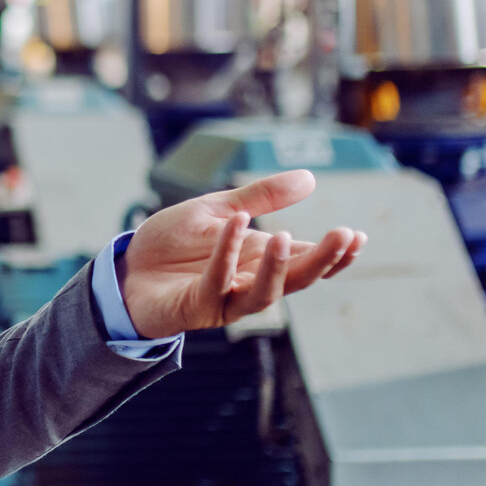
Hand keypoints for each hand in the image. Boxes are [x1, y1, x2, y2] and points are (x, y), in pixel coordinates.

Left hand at [118, 169, 368, 339]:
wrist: (125, 267)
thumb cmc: (172, 243)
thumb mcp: (216, 209)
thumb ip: (260, 196)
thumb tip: (310, 178)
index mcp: (259, 259)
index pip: (306, 260)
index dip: (335, 253)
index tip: (359, 236)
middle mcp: (248, 282)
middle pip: (296, 280)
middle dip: (323, 261)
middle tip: (345, 237)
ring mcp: (224, 299)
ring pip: (264, 294)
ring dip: (278, 268)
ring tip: (284, 236)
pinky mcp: (195, 307)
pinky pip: (216, 282)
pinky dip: (226, 253)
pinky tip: (235, 223)